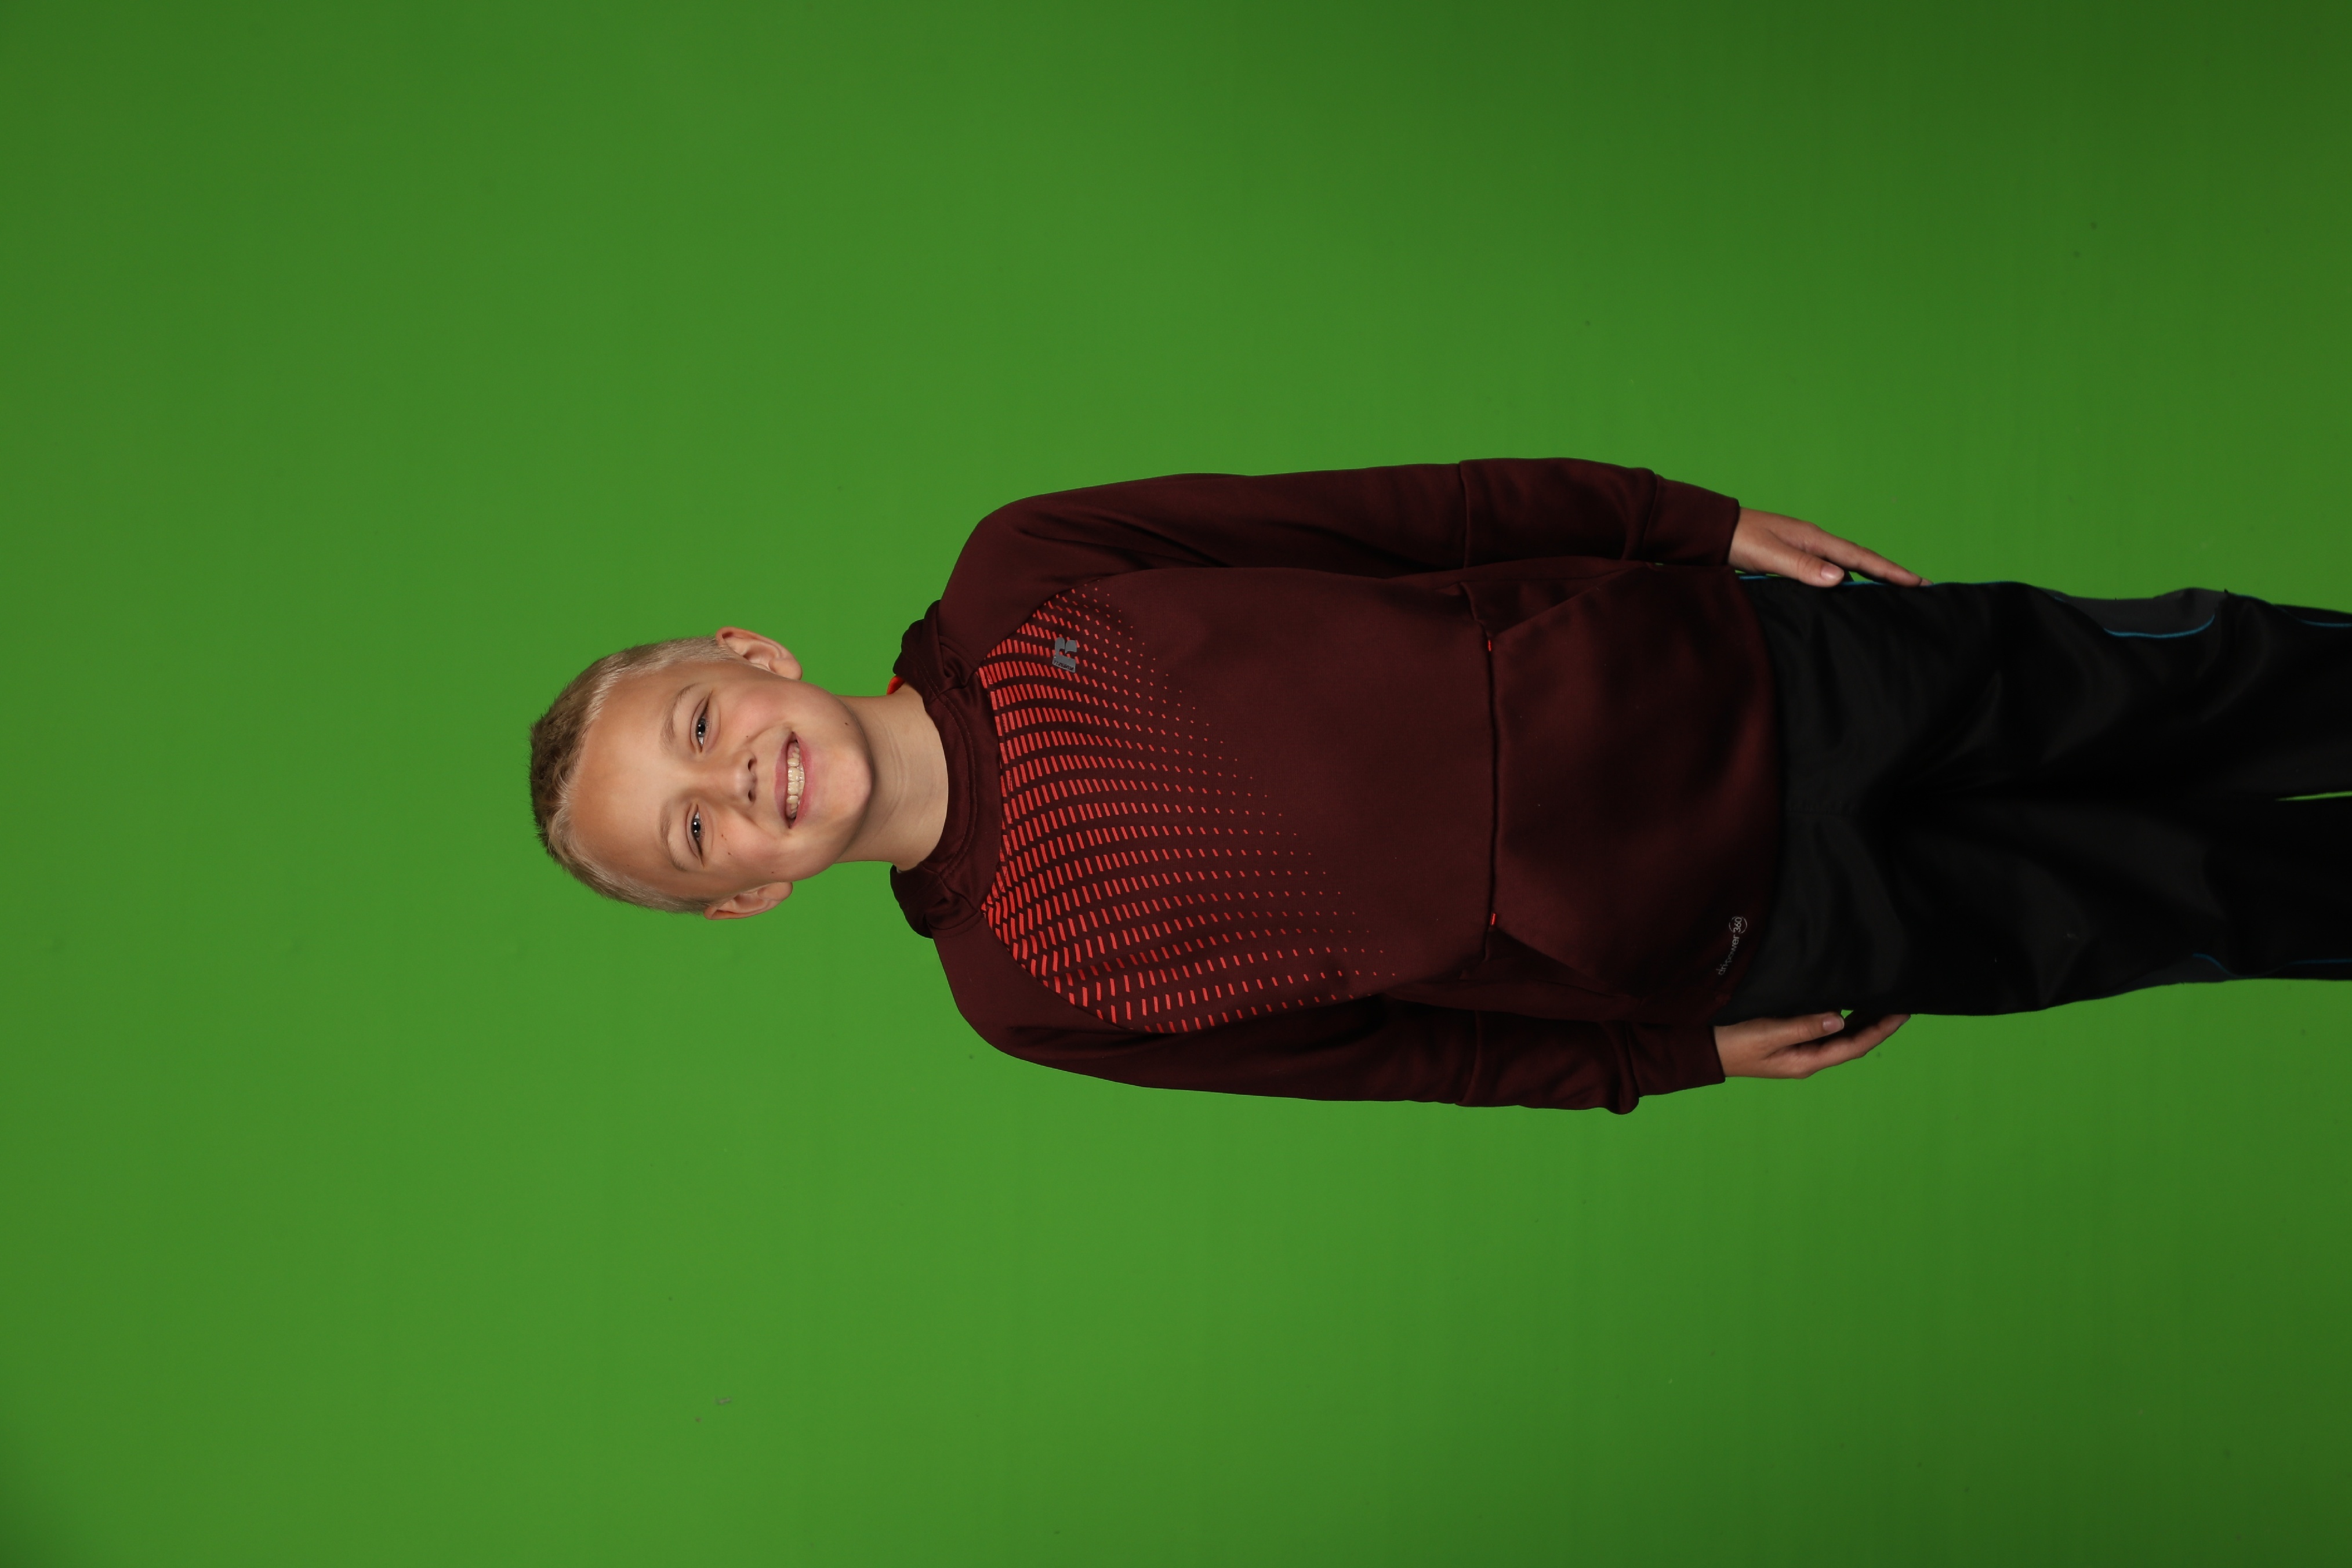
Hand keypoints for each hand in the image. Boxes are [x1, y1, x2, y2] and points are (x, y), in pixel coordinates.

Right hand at [1715, 1010, 1910, 1078]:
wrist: (1703, 1050)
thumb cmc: (1732, 1043)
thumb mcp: (1767, 1034)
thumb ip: (1803, 1026)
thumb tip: (1840, 1018)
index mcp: (1807, 1060)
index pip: (1854, 1044)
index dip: (1881, 1029)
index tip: (1902, 1012)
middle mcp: (1808, 1058)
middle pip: (1852, 1041)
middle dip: (1877, 1023)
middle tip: (1900, 1001)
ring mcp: (1799, 1051)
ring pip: (1840, 1035)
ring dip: (1862, 1020)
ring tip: (1881, 1000)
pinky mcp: (1789, 1041)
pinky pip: (1825, 1030)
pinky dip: (1842, 1017)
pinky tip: (1846, 1005)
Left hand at [1728, 509, 1924, 586]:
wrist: (1712, 531)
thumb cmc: (1737, 540)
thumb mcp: (1769, 554)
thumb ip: (1802, 566)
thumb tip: (1840, 577)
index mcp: (1813, 538)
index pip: (1859, 557)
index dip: (1889, 571)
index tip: (1917, 582)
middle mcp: (1814, 541)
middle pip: (1860, 559)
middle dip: (1889, 572)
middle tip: (1919, 586)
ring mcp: (1805, 548)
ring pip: (1847, 564)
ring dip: (1871, 575)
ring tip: (1895, 589)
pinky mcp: (1794, 556)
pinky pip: (1830, 568)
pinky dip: (1848, 577)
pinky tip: (1850, 588)